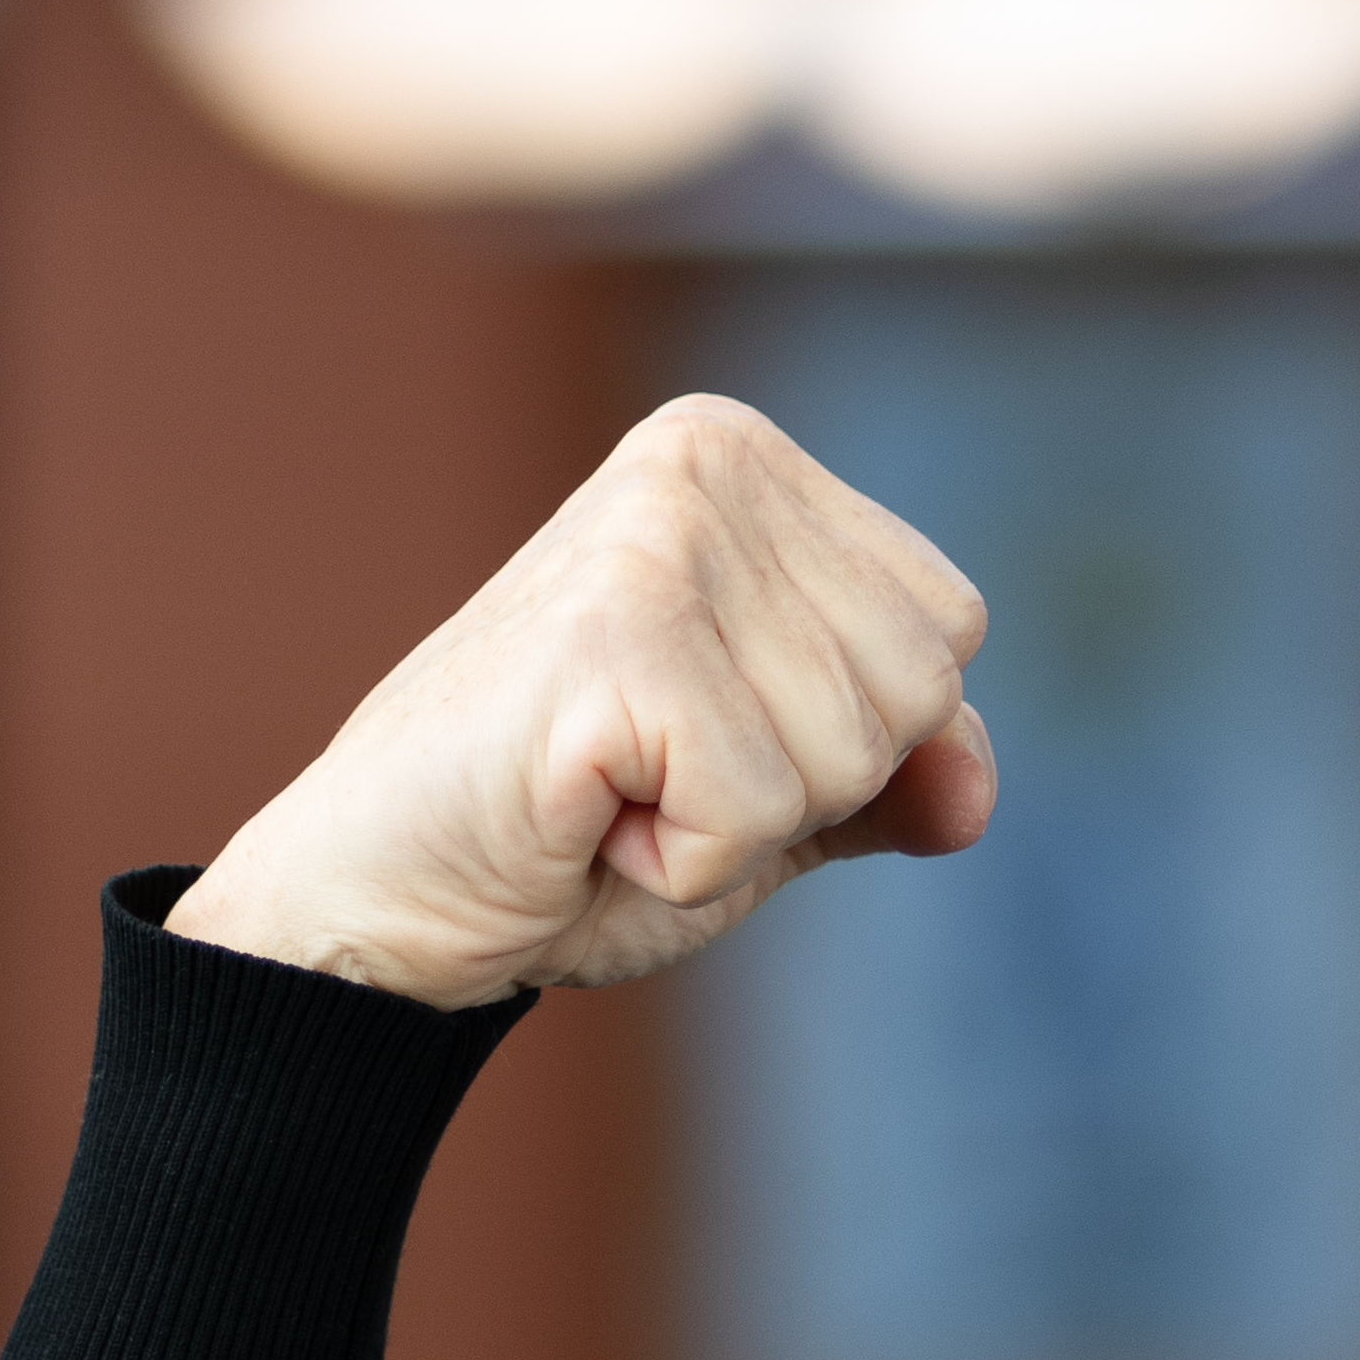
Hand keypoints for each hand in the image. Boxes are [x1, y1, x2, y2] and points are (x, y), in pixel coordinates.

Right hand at [170, 394, 998, 1009]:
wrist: (384, 899)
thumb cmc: (574, 834)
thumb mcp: (778, 798)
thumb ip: (897, 771)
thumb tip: (975, 787)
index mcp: (747, 460)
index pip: (949, 627)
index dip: (848, 737)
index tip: (701, 736)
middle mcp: (703, 460)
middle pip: (919, 688)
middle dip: (803, 784)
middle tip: (650, 771)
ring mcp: (657, 534)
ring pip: (850, 754)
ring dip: (736, 826)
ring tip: (612, 789)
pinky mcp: (614, 632)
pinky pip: (757, 809)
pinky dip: (680, 861)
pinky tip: (584, 815)